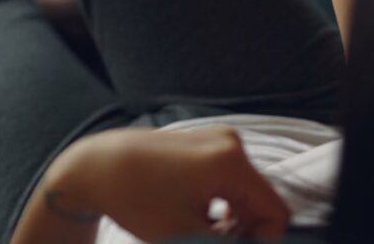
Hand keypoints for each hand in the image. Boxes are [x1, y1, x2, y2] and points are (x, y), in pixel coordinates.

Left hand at [41, 127, 288, 242]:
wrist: (98, 167)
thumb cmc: (137, 199)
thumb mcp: (184, 234)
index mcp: (231, 164)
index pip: (275, 212)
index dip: (264, 242)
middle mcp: (231, 144)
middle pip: (260, 200)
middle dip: (246, 232)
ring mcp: (219, 139)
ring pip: (246, 191)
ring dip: (234, 219)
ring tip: (203, 235)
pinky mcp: (206, 141)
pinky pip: (231, 178)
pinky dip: (222, 202)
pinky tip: (198, 216)